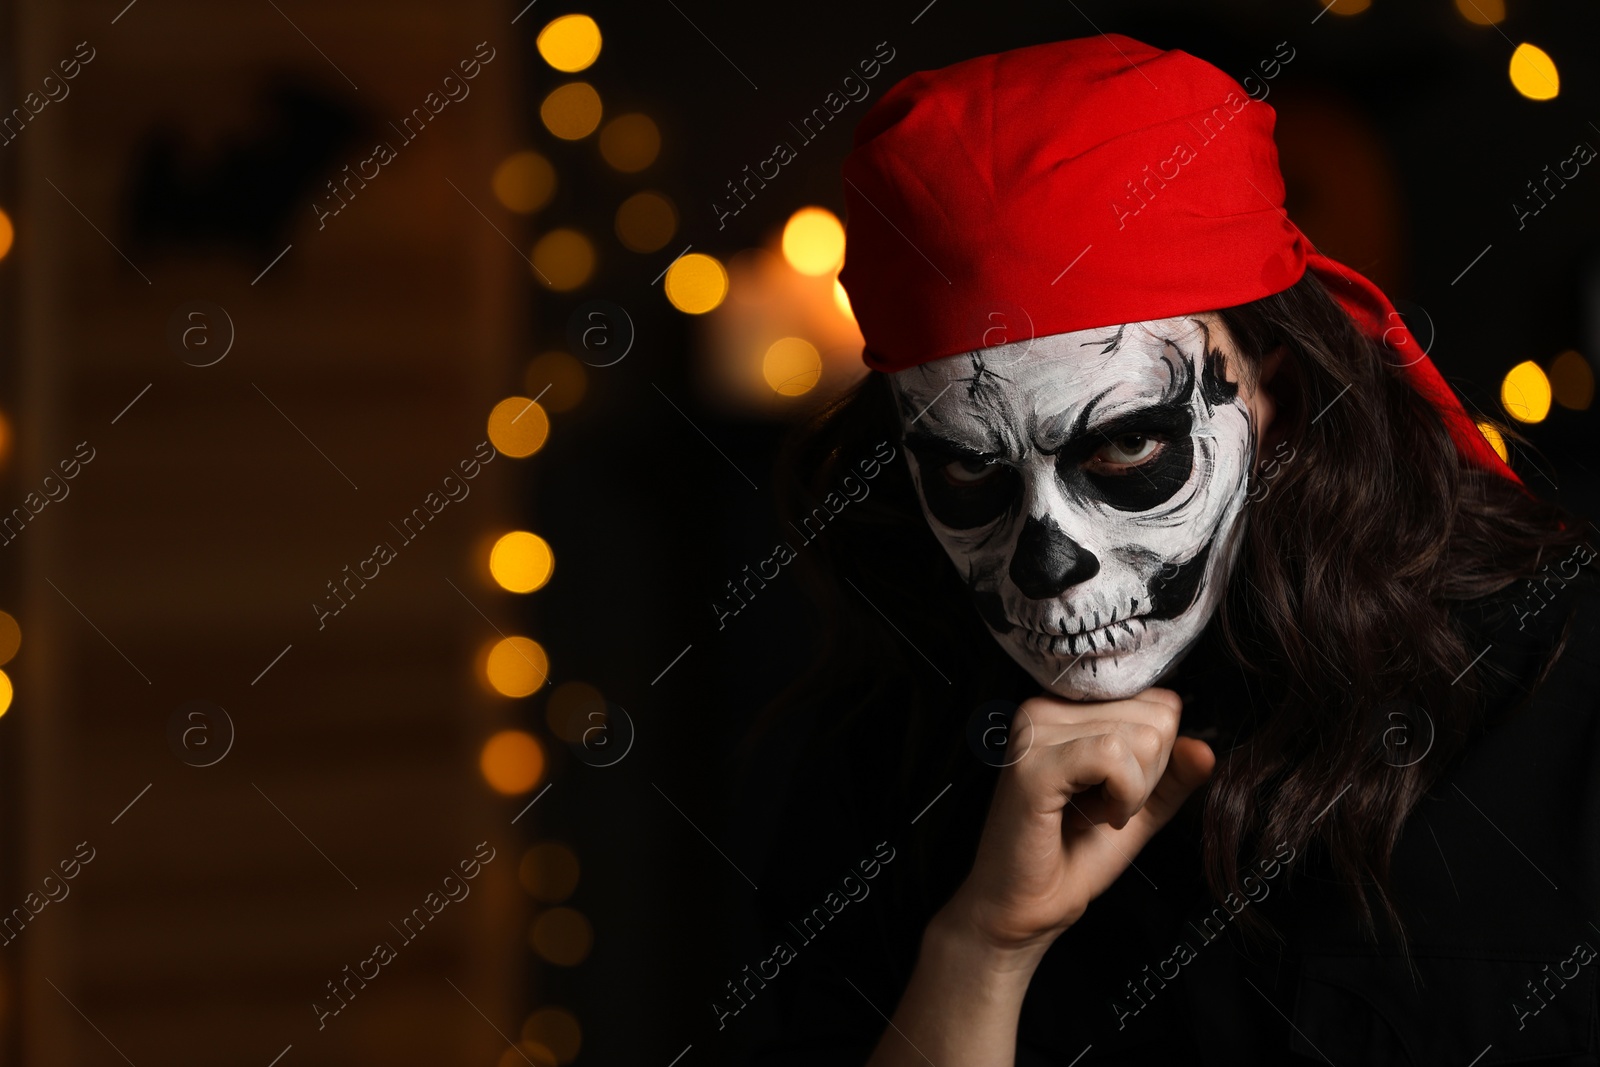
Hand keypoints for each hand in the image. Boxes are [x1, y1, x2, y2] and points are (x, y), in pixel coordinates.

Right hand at [940, 688, 1215, 958]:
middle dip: (1147, 777)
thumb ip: (1175, 774)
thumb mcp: (1141, 807)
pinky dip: (1123, 797)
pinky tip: (1093, 816)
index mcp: (1068, 707)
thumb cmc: (1072, 856)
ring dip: (1133, 792)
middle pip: (1157, 719)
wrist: (1026, 907)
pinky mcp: (1033, 764)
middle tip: (1100, 806)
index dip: (1155, 758)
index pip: (1158, 701)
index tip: (1113, 790)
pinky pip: (1115, 757)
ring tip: (1091, 812)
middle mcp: (1046, 707)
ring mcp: (1036, 732)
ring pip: (1143, 737)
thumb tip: (1203, 748)